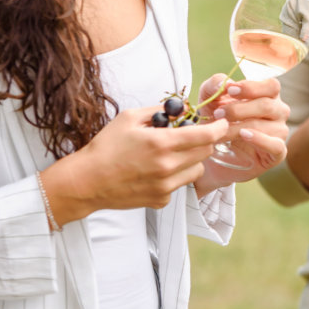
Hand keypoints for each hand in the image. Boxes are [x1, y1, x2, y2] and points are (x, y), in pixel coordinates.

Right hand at [42, 106, 227, 224]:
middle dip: (204, 141)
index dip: (219, 128)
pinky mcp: (160, 200)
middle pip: (206, 152)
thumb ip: (159, 111)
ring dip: (192, 160)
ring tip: (172, 154)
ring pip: (197, 170)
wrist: (86, 182)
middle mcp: (167, 167)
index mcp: (162, 144)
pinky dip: (176, 176)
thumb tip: (182, 108)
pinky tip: (157, 171)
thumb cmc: (105, 147)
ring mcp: (165, 186)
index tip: (222, 123)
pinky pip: (180, 185)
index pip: (206, 136)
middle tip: (191, 135)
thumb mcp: (130, 118)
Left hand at [194, 75, 290, 190]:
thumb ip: (214, 86)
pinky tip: (244, 136)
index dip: (251, 87)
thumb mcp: (210, 100)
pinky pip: (276, 146)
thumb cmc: (217, 121)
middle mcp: (278, 112)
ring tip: (221, 131)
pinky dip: (260, 140)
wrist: (214, 153)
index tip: (230, 90)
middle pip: (267, 105)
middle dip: (239, 109)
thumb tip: (224, 83)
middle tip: (218, 115)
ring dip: (239, 127)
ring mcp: (280, 132)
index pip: (271, 86)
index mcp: (268, 95)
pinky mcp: (278, 153)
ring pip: (266, 126)